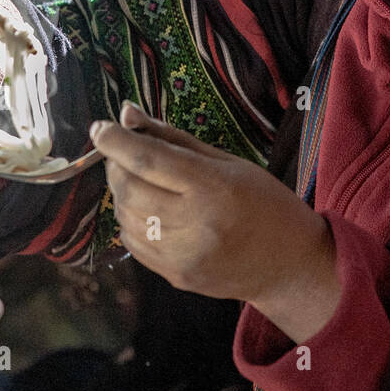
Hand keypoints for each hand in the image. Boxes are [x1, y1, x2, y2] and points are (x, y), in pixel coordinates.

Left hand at [90, 102, 342, 343]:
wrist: (290, 265)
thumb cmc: (265, 203)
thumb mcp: (228, 162)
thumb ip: (173, 139)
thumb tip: (128, 113)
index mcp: (212, 189)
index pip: (148, 160)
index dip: (116, 141)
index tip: (99, 127)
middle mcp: (193, 225)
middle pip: (129, 190)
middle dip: (115, 166)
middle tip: (120, 154)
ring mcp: (181, 257)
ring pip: (125, 217)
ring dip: (123, 194)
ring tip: (140, 182)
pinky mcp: (174, 277)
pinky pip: (133, 243)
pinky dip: (131, 221)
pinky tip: (150, 211)